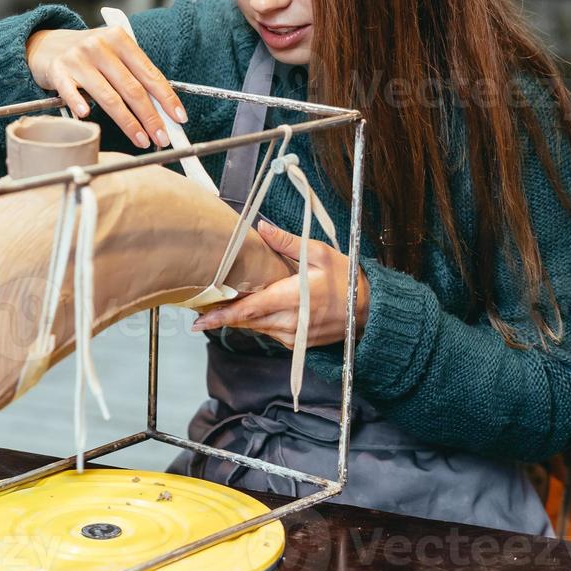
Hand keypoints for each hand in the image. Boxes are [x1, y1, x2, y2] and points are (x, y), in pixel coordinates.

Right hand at [26, 27, 186, 149]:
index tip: (179, 117)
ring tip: (141, 139)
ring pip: (108, 96)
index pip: (149, 73)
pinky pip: (70, 91)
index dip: (167, 97)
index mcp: (120, 40)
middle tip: (163, 137)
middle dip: (151, 116)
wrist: (46, 45)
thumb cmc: (87, 55)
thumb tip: (162, 110)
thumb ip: (133, 75)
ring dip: (128, 122)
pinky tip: (87, 116)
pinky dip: (78, 103)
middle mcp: (100, 46)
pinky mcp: (58, 70)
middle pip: (132, 88)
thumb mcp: (113, 54)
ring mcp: (78, 58)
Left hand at [191, 220, 368, 348]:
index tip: (200, 320)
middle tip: (200, 308)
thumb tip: (263, 228)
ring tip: (220, 306)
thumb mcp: (320, 254)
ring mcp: (294, 336)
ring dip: (239, 318)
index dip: (222, 315)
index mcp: (292, 299)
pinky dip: (258, 322)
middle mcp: (290, 322)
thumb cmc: (347, 279)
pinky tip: (253, 309)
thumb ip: (288, 243)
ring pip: (256, 327)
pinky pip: (269, 332)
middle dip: (223, 315)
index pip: (249, 310)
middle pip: (247, 321)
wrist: (370, 310)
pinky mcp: (297, 342)